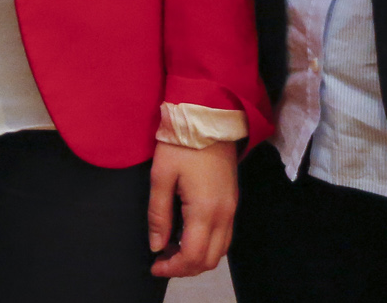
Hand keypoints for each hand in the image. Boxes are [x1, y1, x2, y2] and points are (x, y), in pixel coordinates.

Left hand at [147, 140, 236, 277]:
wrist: (208, 119)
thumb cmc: (181, 144)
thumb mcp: (160, 176)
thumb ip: (158, 214)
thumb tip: (156, 245)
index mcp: (205, 210)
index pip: (193, 255)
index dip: (173, 267)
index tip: (154, 265)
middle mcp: (224, 215)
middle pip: (210, 259)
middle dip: (185, 267)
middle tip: (161, 260)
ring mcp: (232, 209)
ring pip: (220, 250)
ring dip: (197, 257)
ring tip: (171, 249)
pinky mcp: (232, 202)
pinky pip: (223, 236)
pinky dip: (206, 244)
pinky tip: (187, 236)